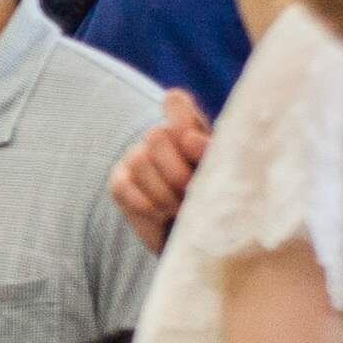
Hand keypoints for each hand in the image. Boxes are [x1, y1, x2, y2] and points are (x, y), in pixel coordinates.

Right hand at [111, 90, 210, 255]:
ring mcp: (136, 157)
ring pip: (139, 161)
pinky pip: (122, 186)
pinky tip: (160, 213)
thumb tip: (190, 140)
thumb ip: (210, 153)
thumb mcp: (223, 175)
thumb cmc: (216, 200)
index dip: (180, 117)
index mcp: (190, 128)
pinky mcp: (119, 182)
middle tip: (190, 192)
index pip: (176, 103)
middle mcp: (160, 137)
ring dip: (162, 192)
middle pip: (156, 135)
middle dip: (176, 171)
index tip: (193, 144)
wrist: (199, 239)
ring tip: (178, 208)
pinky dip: (144, 203)